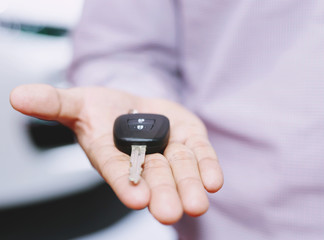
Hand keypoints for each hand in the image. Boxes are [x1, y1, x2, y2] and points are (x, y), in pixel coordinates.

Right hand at [10, 84, 222, 223]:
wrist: (132, 105)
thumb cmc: (102, 109)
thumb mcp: (76, 102)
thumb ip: (53, 103)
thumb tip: (18, 96)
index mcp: (110, 152)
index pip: (116, 169)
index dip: (124, 182)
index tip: (136, 200)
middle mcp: (140, 158)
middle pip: (152, 176)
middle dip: (162, 193)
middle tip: (169, 213)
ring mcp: (167, 151)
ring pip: (180, 169)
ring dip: (189, 185)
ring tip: (197, 204)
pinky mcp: (188, 140)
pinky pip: (199, 154)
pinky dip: (207, 167)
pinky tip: (214, 182)